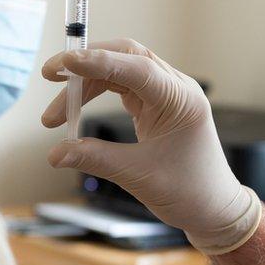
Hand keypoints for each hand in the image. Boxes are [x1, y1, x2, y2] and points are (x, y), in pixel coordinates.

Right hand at [41, 39, 261, 254]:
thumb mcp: (138, 176)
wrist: (214, 207)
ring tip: (54, 115)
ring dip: (85, 85)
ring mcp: (166, 93)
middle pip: (126, 56)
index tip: (65, 63)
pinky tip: (74, 110)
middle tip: (50, 75)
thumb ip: (96, 158)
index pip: (137, 68)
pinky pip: (121, 85)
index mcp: (181, 100)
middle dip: (86, 64)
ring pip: (119, 70)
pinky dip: (95, 94)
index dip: (99, 62)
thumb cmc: (189, 192)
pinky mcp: (156, 103)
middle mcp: (175, 88)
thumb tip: (55, 153)